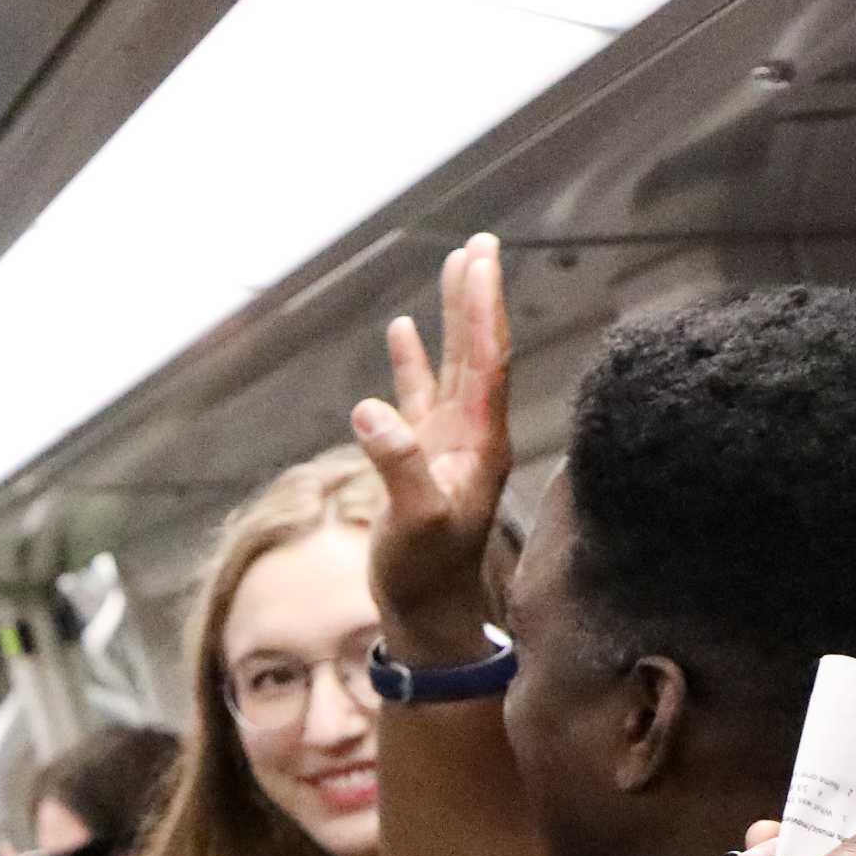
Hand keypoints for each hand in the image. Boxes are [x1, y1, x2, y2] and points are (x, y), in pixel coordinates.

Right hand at [348, 234, 513, 656]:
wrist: (427, 611)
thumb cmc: (424, 573)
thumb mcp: (412, 521)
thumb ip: (396, 464)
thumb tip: (370, 410)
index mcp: (479, 441)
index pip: (485, 360)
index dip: (481, 309)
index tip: (479, 260)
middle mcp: (473, 433)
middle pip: (479, 350)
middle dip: (478, 296)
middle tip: (480, 244)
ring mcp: (449, 443)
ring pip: (454, 365)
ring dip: (454, 317)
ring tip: (456, 267)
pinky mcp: (424, 457)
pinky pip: (420, 395)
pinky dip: (414, 360)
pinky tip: (404, 330)